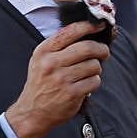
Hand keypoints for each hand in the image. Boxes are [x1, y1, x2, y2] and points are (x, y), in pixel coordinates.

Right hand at [5, 22, 111, 137]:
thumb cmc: (41, 83)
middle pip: (87, 48)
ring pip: (94, 65)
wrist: (32, 112)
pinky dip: (94, 82)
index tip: (100, 25)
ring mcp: (61, 79)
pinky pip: (94, 81)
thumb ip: (60, 46)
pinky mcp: (71, 93)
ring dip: (96, 69)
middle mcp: (51, 63)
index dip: (89, 26)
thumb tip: (90, 33)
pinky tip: (86, 85)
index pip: (70, 31)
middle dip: (101, 49)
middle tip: (104, 52)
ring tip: (88, 73)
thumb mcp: (41, 60)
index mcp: (44, 51)